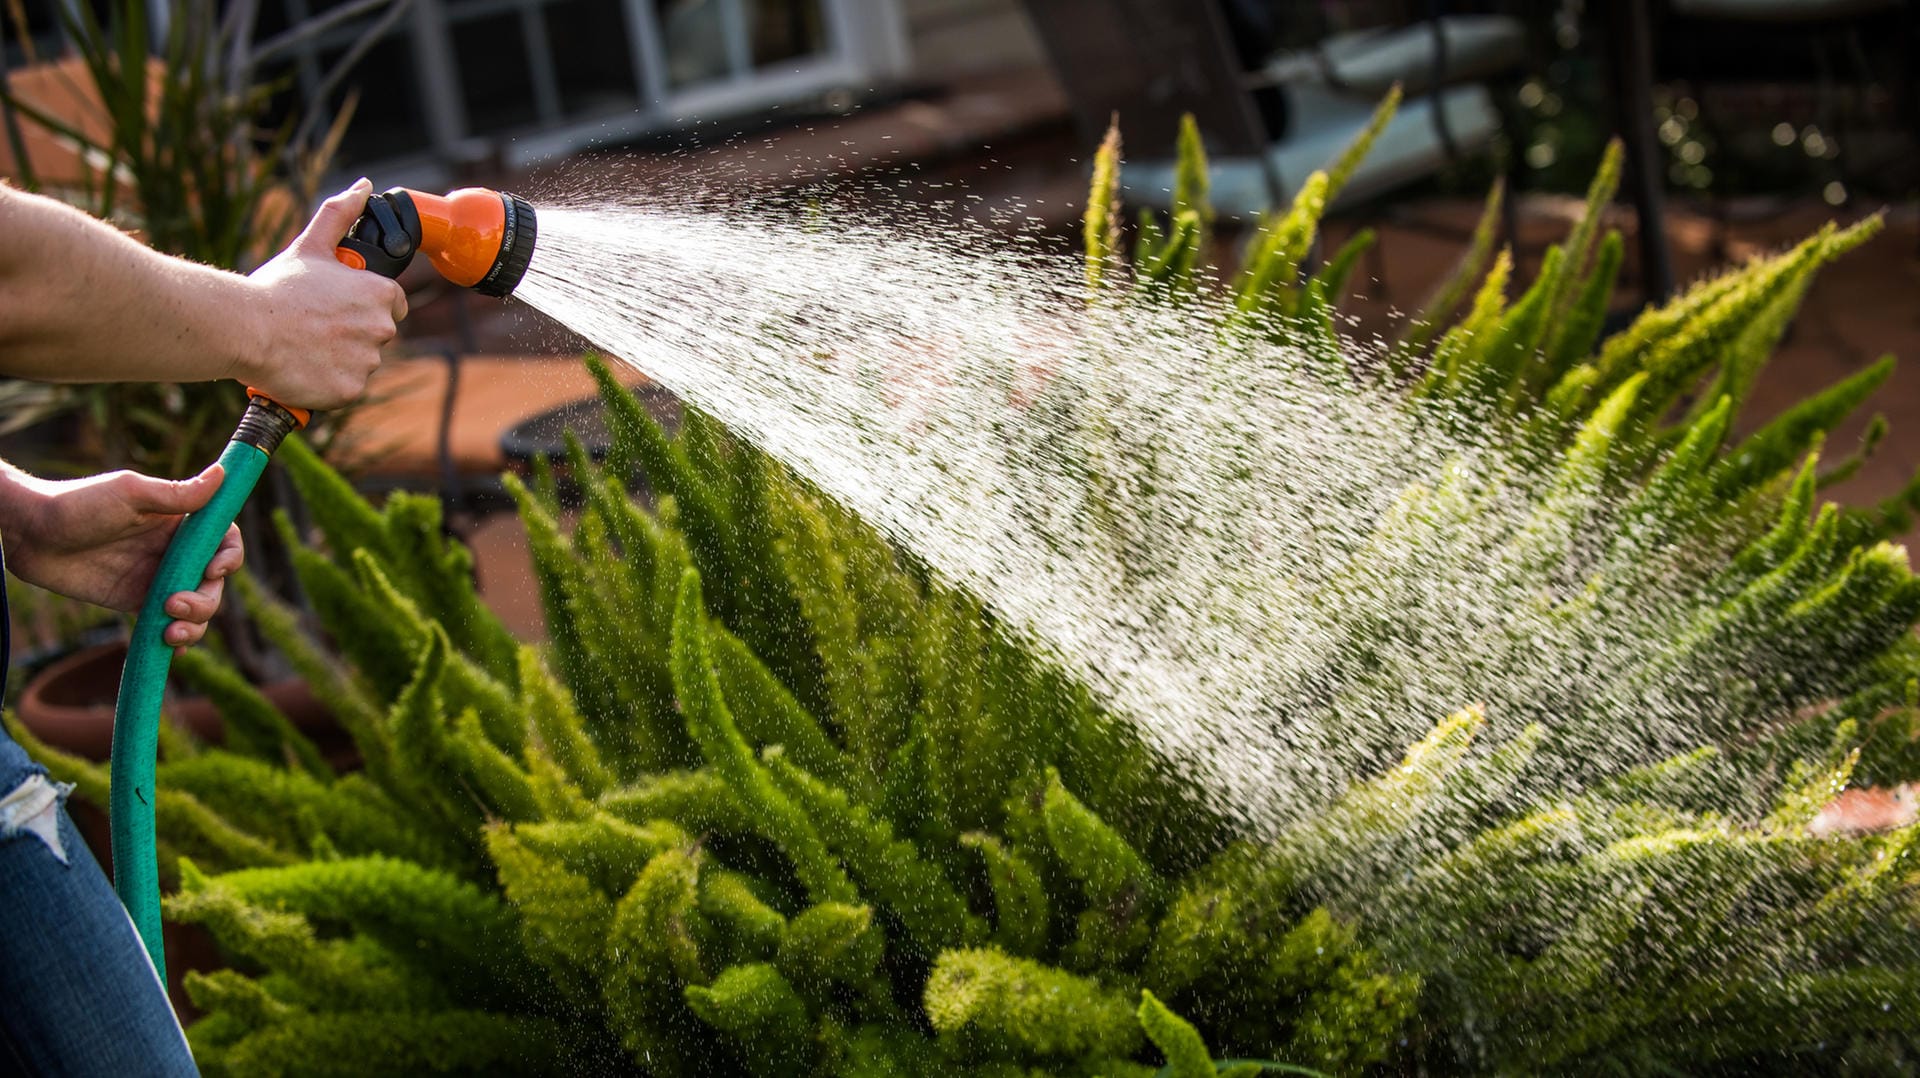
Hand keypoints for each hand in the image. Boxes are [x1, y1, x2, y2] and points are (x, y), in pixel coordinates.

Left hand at [2, 464, 242, 649]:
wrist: (28, 534)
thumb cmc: (76, 503)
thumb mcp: (130, 494)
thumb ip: (176, 494)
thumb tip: (222, 473)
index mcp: (179, 523)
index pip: (224, 541)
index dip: (229, 558)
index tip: (213, 570)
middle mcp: (173, 552)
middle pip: (213, 583)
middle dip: (204, 601)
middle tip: (173, 606)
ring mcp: (156, 579)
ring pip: (196, 608)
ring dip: (193, 625)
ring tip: (168, 632)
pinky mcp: (135, 602)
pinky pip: (166, 625)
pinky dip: (175, 641)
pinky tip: (169, 650)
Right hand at [240, 178, 408, 409]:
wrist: (246, 329)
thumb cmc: (277, 288)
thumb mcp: (310, 246)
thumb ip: (340, 215)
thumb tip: (364, 187)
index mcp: (380, 294)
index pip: (394, 304)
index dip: (367, 305)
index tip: (340, 308)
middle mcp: (382, 329)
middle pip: (376, 334)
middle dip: (350, 332)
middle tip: (313, 326)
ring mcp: (367, 362)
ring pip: (360, 363)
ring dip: (338, 358)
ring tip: (303, 345)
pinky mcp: (351, 390)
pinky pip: (345, 387)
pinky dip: (327, 382)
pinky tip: (303, 367)